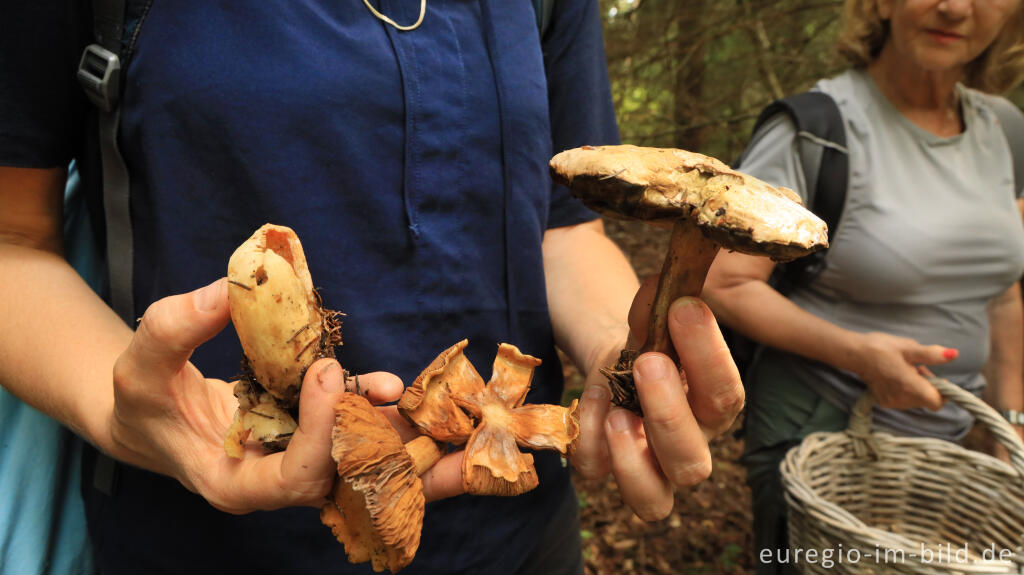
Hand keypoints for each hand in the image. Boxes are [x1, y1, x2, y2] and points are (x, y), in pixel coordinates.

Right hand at [107, 278, 463, 513]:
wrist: (152, 410)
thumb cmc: (141, 394)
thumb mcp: (142, 358)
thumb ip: (176, 325)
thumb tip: (228, 288)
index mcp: (235, 483)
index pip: (291, 479)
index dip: (318, 434)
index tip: (327, 374)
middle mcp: (277, 481)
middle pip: (347, 483)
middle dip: (401, 465)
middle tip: (454, 445)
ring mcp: (300, 461)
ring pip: (365, 466)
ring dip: (416, 449)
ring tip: (467, 432)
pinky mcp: (315, 435)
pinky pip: (359, 432)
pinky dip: (390, 417)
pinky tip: (415, 392)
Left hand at [572, 276, 743, 520]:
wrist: (619, 360)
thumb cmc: (652, 342)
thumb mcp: (657, 322)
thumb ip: (658, 308)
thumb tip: (662, 286)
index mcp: (714, 408)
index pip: (727, 397)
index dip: (709, 356)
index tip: (683, 309)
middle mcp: (688, 447)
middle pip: (693, 464)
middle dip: (669, 415)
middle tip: (648, 363)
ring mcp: (647, 468)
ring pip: (652, 502)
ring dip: (631, 459)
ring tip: (616, 414)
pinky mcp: (606, 469)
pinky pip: (595, 473)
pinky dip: (587, 439)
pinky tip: (588, 398)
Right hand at [849, 331, 954, 410]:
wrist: (854, 353)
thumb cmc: (881, 347)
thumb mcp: (908, 347)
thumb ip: (932, 354)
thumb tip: (954, 354)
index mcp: (910, 386)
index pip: (937, 402)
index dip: (943, 392)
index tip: (937, 377)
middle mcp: (902, 399)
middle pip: (928, 400)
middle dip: (929, 385)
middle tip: (918, 367)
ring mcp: (892, 402)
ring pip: (917, 401)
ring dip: (918, 388)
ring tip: (906, 370)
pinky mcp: (885, 402)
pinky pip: (906, 401)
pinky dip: (907, 391)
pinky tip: (897, 377)